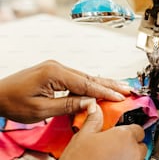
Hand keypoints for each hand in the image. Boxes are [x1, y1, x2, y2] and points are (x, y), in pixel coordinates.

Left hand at [0, 60, 132, 122]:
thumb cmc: (14, 101)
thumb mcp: (42, 108)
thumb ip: (68, 104)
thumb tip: (91, 103)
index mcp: (55, 73)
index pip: (86, 84)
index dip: (105, 92)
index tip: (120, 97)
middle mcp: (58, 67)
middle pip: (89, 77)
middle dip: (109, 84)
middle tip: (127, 89)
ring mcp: (57, 68)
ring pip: (85, 77)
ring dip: (102, 84)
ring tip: (119, 88)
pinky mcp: (56, 72)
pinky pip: (78, 78)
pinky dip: (90, 84)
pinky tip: (100, 87)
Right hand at [60, 103, 146, 159]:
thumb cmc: (80, 159)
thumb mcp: (83, 136)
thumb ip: (94, 120)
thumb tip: (95, 108)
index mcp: (125, 136)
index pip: (138, 129)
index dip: (130, 130)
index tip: (121, 133)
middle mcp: (133, 151)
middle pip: (141, 145)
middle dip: (131, 145)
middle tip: (116, 146)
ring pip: (138, 158)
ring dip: (130, 155)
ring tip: (113, 156)